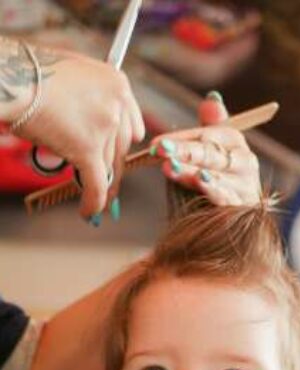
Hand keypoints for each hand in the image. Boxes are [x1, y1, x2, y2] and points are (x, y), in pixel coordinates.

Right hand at [15, 47, 144, 216]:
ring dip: (94, 181)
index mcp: (117, 84)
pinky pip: (96, 185)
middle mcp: (116, 105)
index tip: (114, 155)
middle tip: (102, 180)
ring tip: (85, 193)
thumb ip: (92, 96)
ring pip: (105, 166)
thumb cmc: (31, 72)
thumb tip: (88, 123)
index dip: (121, 145)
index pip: (133, 126)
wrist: (12, 77)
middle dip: (110, 166)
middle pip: (120, 150)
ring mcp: (104, 127)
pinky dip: (93, 202)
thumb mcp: (75, 73)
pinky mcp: (87, 149)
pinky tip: (88, 213)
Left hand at [150, 94, 260, 205]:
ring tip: (170, 167)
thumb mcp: (209, 152)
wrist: (236, 221)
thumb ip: (209, 128)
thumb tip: (212, 98)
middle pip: (210, 153)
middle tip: (160, 150)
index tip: (156, 144)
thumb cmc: (217, 181)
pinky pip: (225, 198)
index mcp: (235, 142)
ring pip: (215, 176)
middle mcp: (245, 162)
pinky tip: (199, 182)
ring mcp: (246, 186)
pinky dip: (211, 190)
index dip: (180, 138)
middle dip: (183, 151)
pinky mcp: (244, 208)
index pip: (206, 136)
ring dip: (190, 171)